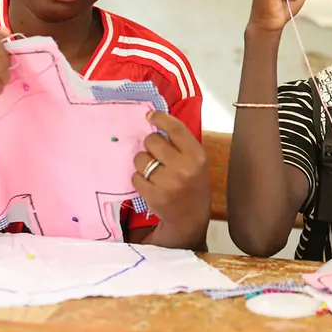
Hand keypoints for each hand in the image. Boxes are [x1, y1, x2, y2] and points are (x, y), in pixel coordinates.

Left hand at [132, 112, 210, 246]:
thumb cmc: (192, 183)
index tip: (150, 115)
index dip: (160, 118)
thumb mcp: (196, 160)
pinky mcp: (153, 196)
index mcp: (197, 156)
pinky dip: (139, 179)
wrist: (190, 216)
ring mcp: (168, 183)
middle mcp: (184, 168)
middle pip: (152, 141)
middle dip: (150, 145)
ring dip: (142, 163)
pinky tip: (150, 184)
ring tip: (153, 171)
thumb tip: (154, 120)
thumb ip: (180, 143)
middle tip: (156, 154)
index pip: (176, 129)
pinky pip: (135, 177)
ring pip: (140, 159)